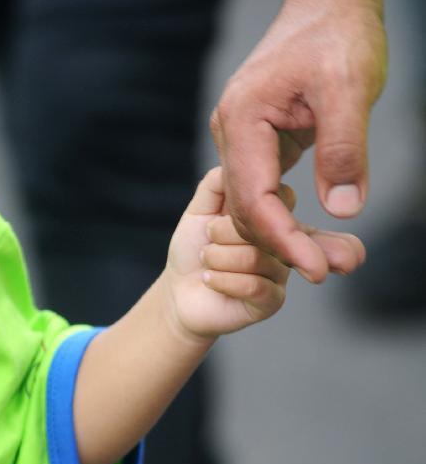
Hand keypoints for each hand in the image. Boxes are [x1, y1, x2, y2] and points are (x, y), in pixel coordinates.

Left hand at [163, 166, 348, 341]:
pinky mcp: (272, 301)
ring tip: (207, 263)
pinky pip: (254, 285)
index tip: (213, 224)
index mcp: (275, 219)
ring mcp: (281, 273)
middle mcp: (286, 244)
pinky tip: (210, 280)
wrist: (178, 292)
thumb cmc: (193, 250)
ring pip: (256, 257)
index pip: (283, 198)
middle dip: (222, 234)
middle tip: (207, 246)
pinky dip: (222, 281)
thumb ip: (217, 183)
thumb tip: (237, 161)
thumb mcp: (200, 210)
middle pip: (267, 227)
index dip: (244, 207)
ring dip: (217, 259)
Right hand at [210, 0, 382, 282]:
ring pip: (252, 203)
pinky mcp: (256, 140)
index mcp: (242, 120)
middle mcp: (229, 132)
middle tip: (330, 271)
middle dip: (282, 246)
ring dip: (284, 235)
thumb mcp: (351, 90)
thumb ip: (345, 150)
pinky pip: (262, 188)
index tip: (316, 270)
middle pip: (245, 209)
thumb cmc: (339, 35)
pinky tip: (310, 232)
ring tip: (327, 258)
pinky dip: (284, 215)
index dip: (282, 240)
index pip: (253, 198)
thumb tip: (344, 212)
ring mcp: (239, 137)